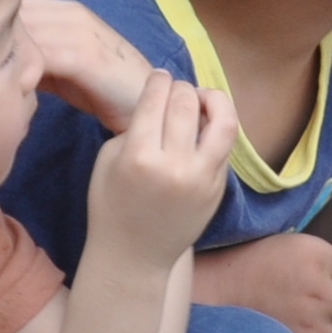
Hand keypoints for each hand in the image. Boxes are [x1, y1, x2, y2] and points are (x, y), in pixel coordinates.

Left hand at [19, 0, 155, 128]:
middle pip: (14, 13)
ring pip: (25, 31)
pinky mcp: (86, 55)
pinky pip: (42, 55)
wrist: (143, 102)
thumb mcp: (58, 66)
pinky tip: (6, 85)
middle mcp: (70, 12)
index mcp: (63, 9)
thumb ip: (29, 55)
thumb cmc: (99, 87)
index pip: (13, 2)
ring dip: (0, 52)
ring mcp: (79, 31)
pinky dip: (21, 68)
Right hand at [82, 70, 237, 268]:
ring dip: (213, 99)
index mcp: (139, 157)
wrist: (134, 256)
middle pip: (187, 103)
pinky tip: (204, 125)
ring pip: (222, 120)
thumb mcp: (108, 161)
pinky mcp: (217, 188)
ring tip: (203, 99)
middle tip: (175, 89)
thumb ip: (134, 128)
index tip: (159, 76)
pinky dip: (216, 128)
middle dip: (180, 87)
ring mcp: (201, 178)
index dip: (159, 79)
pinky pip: (224, 146)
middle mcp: (174, 166)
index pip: (156, 98)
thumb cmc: (111, 206)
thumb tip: (161, 101)